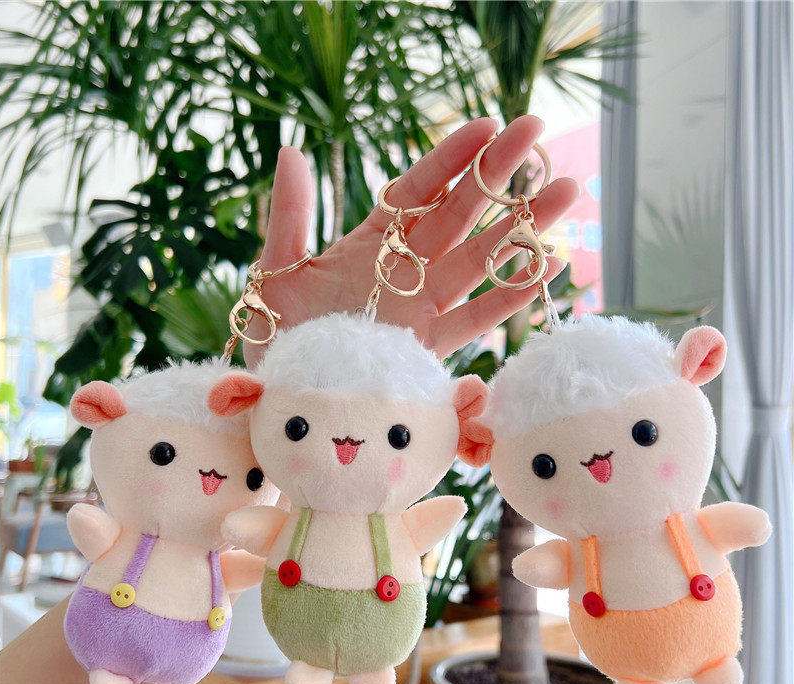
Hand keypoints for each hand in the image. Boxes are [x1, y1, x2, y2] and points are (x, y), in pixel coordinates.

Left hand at [244, 115, 578, 364]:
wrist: (283, 402)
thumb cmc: (276, 338)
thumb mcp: (276, 271)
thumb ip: (290, 215)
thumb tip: (290, 151)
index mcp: (369, 245)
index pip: (416, 191)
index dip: (450, 158)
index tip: (486, 124)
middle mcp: (405, 272)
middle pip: (460, 214)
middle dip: (498, 174)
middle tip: (536, 131)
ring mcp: (422, 309)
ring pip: (480, 260)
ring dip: (522, 227)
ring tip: (565, 192)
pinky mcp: (430, 350)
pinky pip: (476, 319)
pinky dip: (511, 296)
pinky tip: (547, 267)